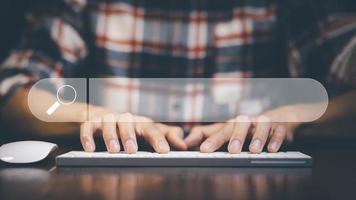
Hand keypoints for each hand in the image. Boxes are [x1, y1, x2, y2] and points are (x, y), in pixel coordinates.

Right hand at [80, 106, 186, 153]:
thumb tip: (184, 145)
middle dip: (130, 136)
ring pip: (108, 123)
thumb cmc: (134, 129)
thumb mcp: (151, 132)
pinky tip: (90, 149)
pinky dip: (88, 137)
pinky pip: (88, 127)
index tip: (164, 151)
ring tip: (113, 150)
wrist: (107, 117)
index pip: (151, 129)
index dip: (158, 139)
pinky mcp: (92, 122)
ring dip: (110, 136)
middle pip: (128, 122)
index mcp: (141, 122)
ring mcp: (108, 119)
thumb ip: (168, 136)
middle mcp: (125, 118)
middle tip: (132, 150)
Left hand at [184, 106, 301, 152]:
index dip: (212, 140)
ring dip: (257, 136)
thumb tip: (187, 142)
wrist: (279, 118)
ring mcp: (264, 122)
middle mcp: (247, 121)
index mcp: (233, 124)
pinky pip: (278, 130)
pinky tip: (271, 149)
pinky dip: (275, 139)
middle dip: (235, 136)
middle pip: (239, 124)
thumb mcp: (227, 131)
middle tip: (232, 150)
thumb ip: (207, 136)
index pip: (220, 131)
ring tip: (253, 150)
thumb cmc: (248, 128)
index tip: (204, 151)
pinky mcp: (280, 125)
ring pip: (261, 124)